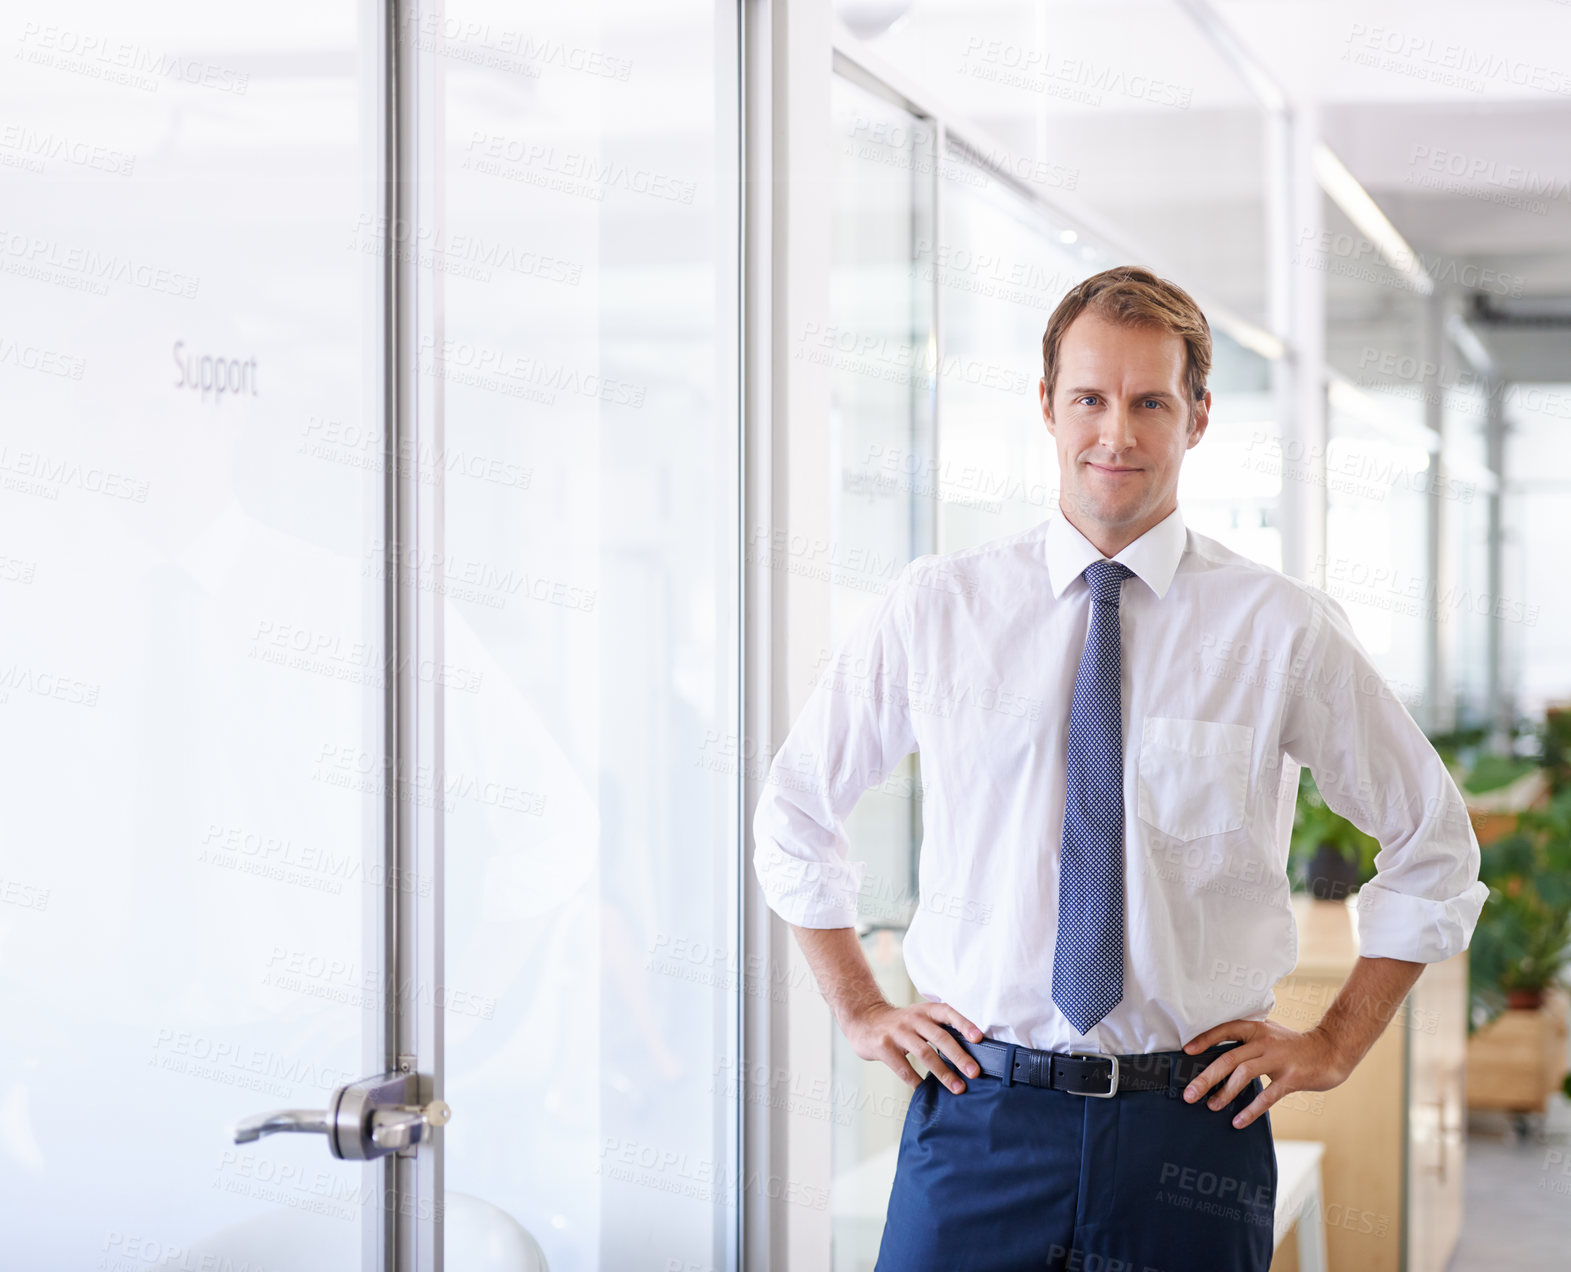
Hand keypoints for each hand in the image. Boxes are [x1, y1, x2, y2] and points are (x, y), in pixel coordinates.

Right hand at [845, 1000, 984, 1092]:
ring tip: (957, 1087)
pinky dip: (917, 1081)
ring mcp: (897, 1032)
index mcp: (925, 1010)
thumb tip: (969, 1054)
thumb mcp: (919, 1017)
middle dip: (959, 1056)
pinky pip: (904, 1068)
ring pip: (924, 1053)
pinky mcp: (884, 1047)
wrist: (863, 1020)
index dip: (964, 1024)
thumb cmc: (900, 1024)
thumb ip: (939, 1028)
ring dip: (943, 1072)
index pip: (948, 1012)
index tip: (979, 1039)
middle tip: (974, 1072)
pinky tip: (926, 1091)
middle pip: (939, 1036)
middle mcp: (913, 1018)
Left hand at [1180, 1018, 1352, 1128]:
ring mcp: (1278, 1059)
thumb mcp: (1268, 1036)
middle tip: (1189, 1093)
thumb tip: (1216, 1061)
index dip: (1205, 1039)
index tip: (1186, 1052)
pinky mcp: (1292, 1078)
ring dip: (1225, 1092)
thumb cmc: (1293, 1046)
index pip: (1225, 1030)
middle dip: (1206, 1076)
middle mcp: (1264, 1041)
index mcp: (1256, 1029)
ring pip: (1244, 1074)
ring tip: (1211, 1106)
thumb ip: (1247, 1044)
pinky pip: (1268, 1096)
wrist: (1331, 1050)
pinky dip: (1251, 1109)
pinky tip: (1238, 1121)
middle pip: (1229, 1057)